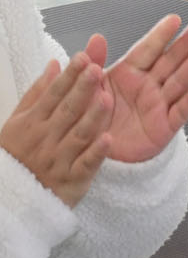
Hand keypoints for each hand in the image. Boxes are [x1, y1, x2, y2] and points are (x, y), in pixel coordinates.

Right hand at [0, 52, 112, 207]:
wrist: (9, 200)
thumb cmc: (17, 155)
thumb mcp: (19, 123)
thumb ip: (37, 94)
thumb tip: (54, 64)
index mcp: (33, 123)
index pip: (53, 95)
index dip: (68, 76)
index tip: (82, 57)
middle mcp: (46, 140)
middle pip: (67, 111)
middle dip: (82, 90)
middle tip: (97, 69)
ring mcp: (58, 160)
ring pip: (79, 135)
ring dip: (92, 117)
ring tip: (107, 98)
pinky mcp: (71, 180)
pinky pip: (85, 165)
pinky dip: (95, 153)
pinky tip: (108, 139)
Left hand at [88, 16, 187, 164]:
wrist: (90, 157)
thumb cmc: (89, 119)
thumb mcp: (85, 90)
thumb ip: (91, 65)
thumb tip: (96, 38)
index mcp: (128, 74)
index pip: (147, 50)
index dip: (160, 35)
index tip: (174, 19)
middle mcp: (147, 86)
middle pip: (170, 61)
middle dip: (185, 43)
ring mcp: (158, 105)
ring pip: (180, 81)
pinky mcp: (165, 127)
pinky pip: (180, 112)